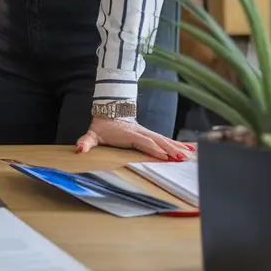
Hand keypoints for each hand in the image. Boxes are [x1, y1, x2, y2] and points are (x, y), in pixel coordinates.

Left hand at [75, 117, 194, 160]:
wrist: (109, 112)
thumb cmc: (102, 127)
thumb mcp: (92, 134)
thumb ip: (86, 142)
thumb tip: (79, 149)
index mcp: (129, 134)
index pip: (143, 142)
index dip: (153, 148)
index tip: (164, 156)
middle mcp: (141, 132)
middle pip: (158, 141)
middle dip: (171, 149)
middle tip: (182, 158)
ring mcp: (147, 132)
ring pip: (165, 140)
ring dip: (178, 147)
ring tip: (191, 154)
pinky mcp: (151, 134)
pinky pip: (166, 140)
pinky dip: (178, 144)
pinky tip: (190, 148)